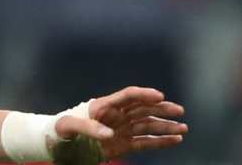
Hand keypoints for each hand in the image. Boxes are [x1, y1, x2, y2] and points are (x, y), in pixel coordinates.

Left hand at [51, 87, 186, 162]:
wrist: (57, 145)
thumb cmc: (59, 131)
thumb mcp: (68, 126)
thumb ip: (87, 127)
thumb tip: (109, 133)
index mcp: (103, 106)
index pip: (127, 95)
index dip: (143, 94)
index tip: (159, 96)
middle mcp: (116, 116)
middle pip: (143, 108)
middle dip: (162, 109)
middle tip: (179, 111)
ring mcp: (121, 130)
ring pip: (148, 125)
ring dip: (166, 126)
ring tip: (184, 128)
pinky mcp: (123, 144)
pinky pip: (145, 142)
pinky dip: (161, 141)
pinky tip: (175, 140)